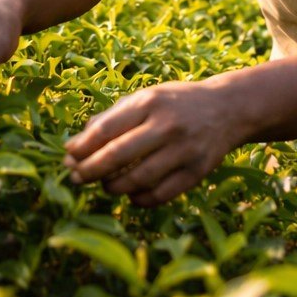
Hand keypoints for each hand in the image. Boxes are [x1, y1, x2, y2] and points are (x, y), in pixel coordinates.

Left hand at [63, 77, 248, 207]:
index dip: (82, 147)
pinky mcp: (197, 172)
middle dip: (89, 171)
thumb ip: (113, 117)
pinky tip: (130, 194)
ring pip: (138, 179)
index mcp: (150, 102)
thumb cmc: (176, 103)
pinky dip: (139, 199)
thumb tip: (77, 144)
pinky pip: (160, 194)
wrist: (228, 109)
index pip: (106, 129)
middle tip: (75, 177)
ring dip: (113, 187)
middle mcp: (167, 126)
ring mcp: (184, 150)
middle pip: (117, 156)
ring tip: (104, 185)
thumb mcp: (146, 97)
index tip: (68, 156)